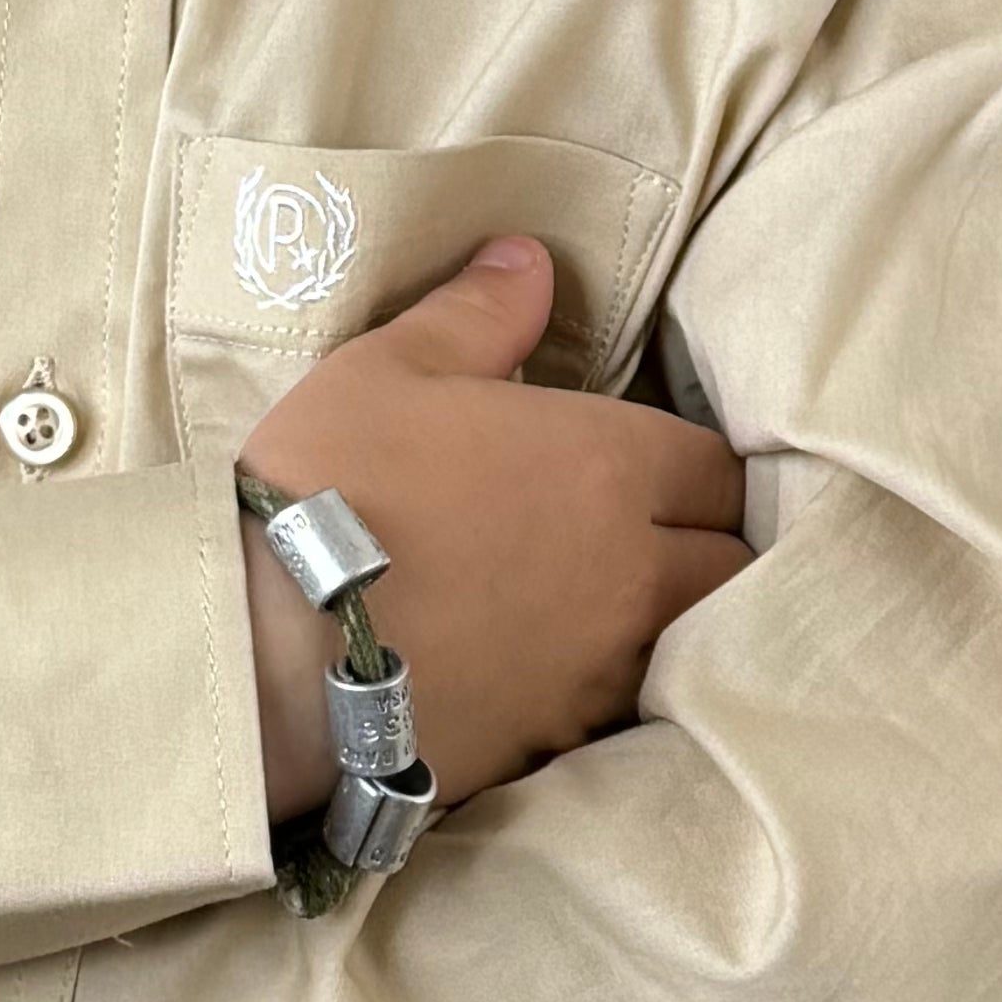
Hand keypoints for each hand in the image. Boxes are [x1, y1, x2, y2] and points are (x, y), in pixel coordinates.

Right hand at [239, 241, 746, 822]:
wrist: (271, 652)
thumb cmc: (330, 488)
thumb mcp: (390, 369)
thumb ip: (479, 314)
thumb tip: (531, 258)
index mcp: (609, 466)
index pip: (719, 469)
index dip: (697, 463)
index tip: (662, 463)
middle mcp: (632, 571)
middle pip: (731, 564)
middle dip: (709, 544)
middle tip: (656, 533)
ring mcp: (600, 668)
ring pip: (692, 642)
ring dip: (673, 621)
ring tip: (613, 606)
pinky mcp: (557, 743)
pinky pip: (621, 710)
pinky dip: (607, 686)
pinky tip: (555, 670)